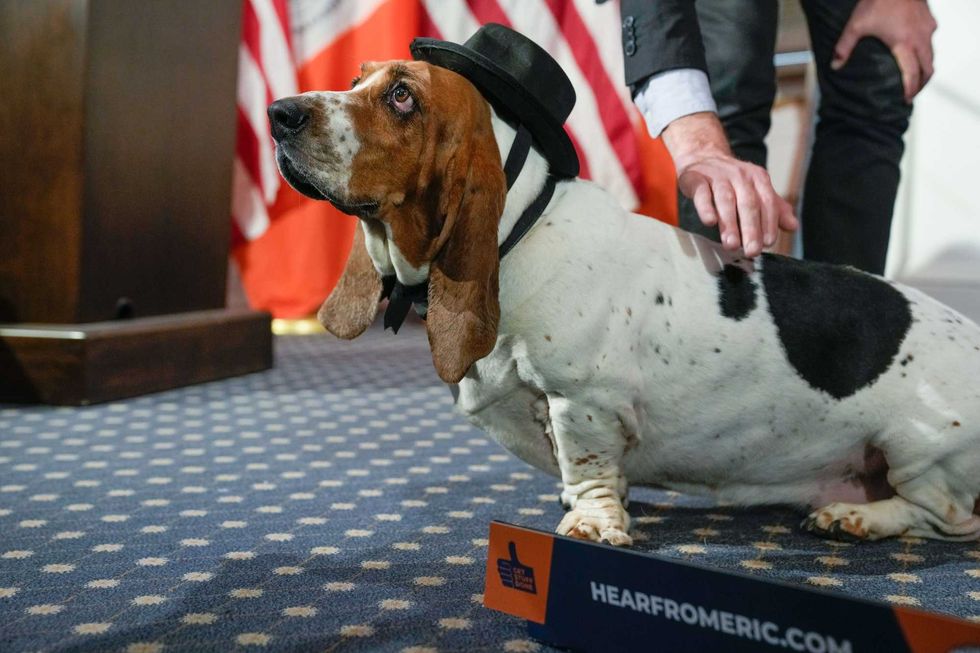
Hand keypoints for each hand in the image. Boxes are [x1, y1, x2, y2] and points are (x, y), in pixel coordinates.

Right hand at [662, 112, 797, 257]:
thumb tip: (793, 226)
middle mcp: (739, 175)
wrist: (703, 158)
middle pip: (748, 203)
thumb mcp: (756, 191)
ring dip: (729, 223)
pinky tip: (709, 221)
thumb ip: (774, 209)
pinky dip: (706, 207)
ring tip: (731, 244)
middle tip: (751, 251)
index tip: (768, 243)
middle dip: (750, 229)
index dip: (769, 223)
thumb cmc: (732, 182)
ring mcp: (717, 176)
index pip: (767, 202)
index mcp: (757, 178)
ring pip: (725, 200)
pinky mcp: (696, 178)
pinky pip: (702, 193)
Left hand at [832, 0, 936, 101]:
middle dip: (921, 83)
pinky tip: (915, 53)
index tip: (906, 99)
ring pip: (932, 54)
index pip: (912, 74)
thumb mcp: (856, 25)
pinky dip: (926, 52)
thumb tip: (835, 66)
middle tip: (912, 93)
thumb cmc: (877, 1)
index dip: (911, 89)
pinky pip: (931, 40)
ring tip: (915, 77)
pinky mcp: (929, 19)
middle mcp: (920, 38)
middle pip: (928, 68)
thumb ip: (845, 47)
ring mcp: (927, 27)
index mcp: (904, 44)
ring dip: (925, 67)